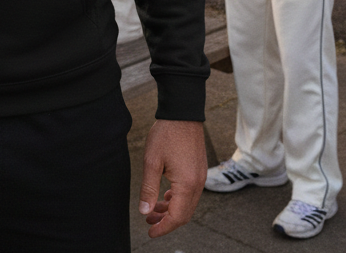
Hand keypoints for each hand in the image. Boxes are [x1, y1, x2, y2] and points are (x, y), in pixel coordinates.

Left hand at [138, 120, 205, 237]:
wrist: (182, 113)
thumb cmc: (166, 134)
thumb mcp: (151, 161)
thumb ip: (148, 189)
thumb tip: (144, 211)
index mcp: (187, 184)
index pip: (177, 217)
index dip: (163, 228)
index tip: (150, 232)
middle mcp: (197, 184)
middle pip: (184, 214)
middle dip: (166, 221)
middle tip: (149, 222)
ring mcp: (200, 178)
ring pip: (187, 205)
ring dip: (171, 210)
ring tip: (153, 210)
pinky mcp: (199, 171)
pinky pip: (190, 194)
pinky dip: (177, 200)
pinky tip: (165, 196)